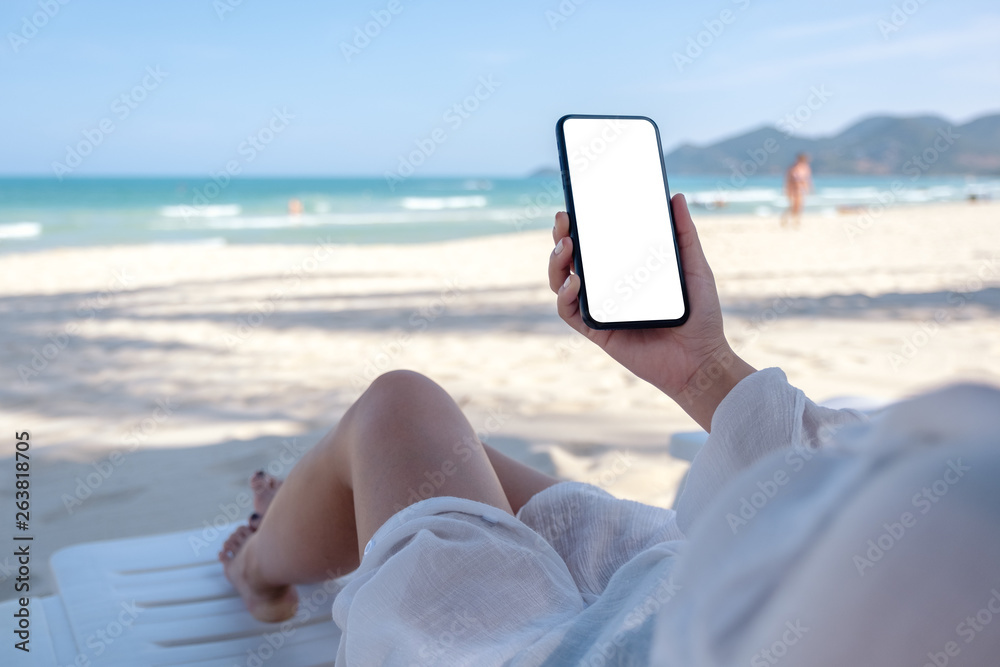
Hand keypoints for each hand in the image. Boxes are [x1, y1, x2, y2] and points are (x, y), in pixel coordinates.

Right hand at [547, 193, 754, 429]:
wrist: (701, 359)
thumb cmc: (700, 316)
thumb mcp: (694, 268)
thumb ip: (684, 235)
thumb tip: (677, 197)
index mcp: (626, 272)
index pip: (596, 244)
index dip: (580, 225)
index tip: (575, 204)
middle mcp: (608, 289)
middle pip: (572, 259)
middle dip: (560, 236)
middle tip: (563, 218)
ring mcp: (599, 309)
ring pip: (562, 282)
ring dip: (556, 262)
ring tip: (566, 245)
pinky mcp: (596, 331)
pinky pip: (569, 312)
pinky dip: (566, 295)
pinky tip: (576, 281)